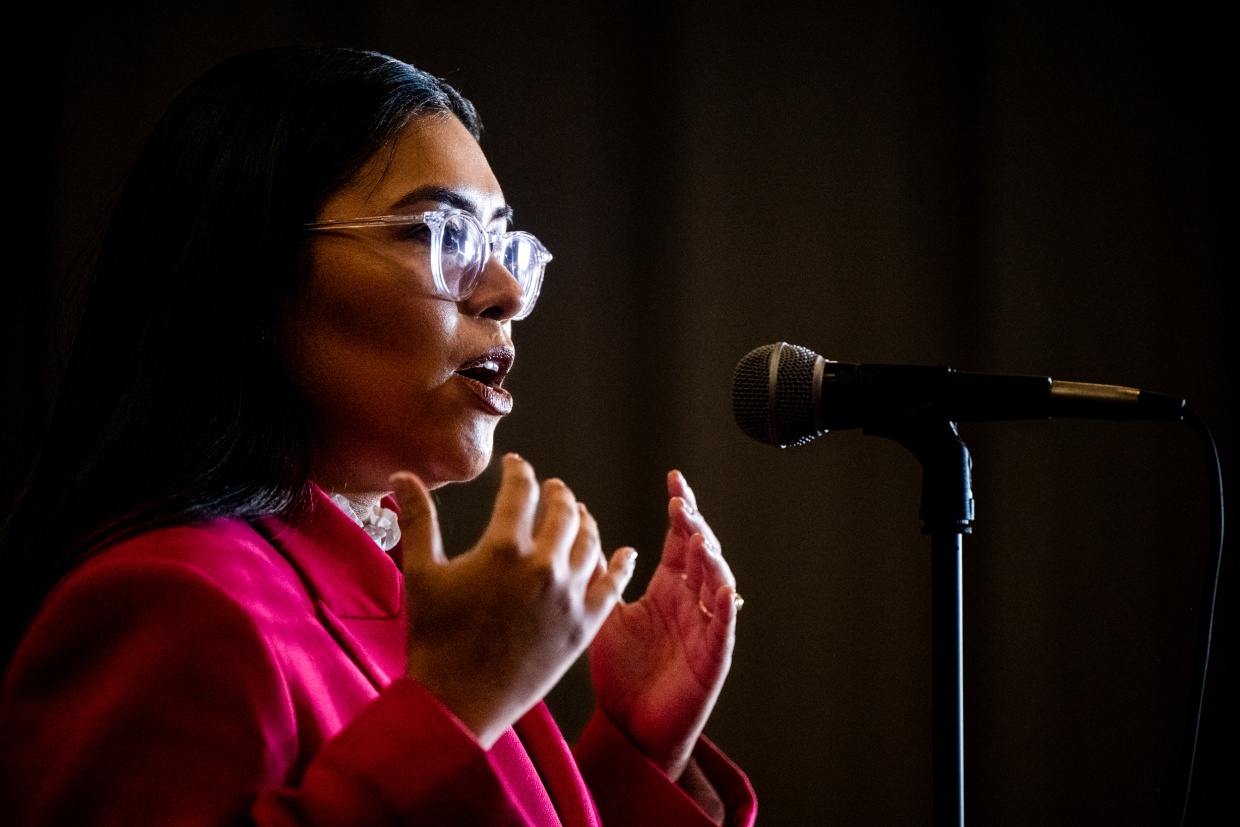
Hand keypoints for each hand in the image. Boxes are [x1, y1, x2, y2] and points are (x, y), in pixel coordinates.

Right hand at [389, 454, 636, 747]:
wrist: (459, 703)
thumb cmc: (434, 640)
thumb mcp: (421, 574)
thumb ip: (418, 520)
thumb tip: (401, 475)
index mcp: (504, 549)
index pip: (521, 492)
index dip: (520, 471)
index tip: (516, 465)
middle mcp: (544, 566)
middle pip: (563, 512)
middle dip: (557, 494)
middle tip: (553, 489)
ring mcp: (569, 596)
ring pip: (590, 542)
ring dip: (585, 521)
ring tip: (578, 514)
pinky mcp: (584, 626)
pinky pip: (613, 586)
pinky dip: (621, 565)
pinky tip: (625, 553)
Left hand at [588, 471, 738, 779]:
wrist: (629, 728)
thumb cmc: (620, 673)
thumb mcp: (603, 614)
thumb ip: (598, 573)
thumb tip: (582, 522)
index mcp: (668, 588)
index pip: (678, 539)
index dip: (682, 509)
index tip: (674, 479)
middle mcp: (690, 602)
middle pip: (701, 553)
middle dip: (694, 526)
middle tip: (681, 503)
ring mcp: (705, 628)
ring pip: (717, 583)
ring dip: (711, 559)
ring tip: (698, 538)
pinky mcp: (712, 659)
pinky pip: (723, 627)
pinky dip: (724, 606)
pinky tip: (720, 586)